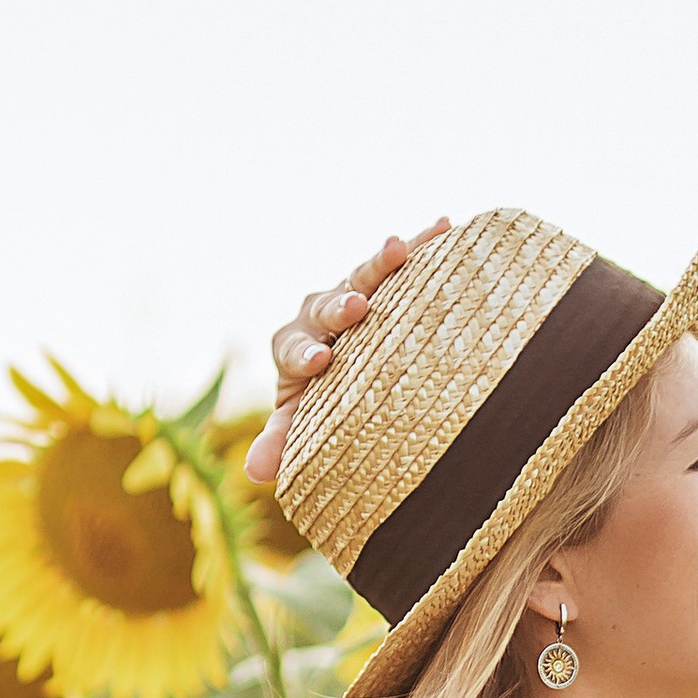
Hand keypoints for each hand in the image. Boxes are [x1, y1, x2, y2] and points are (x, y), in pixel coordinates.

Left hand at [245, 220, 450, 485]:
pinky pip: (406, 260)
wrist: (355, 365)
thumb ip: (283, 441)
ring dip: (382, 261)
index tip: (320, 362)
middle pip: (329, 305)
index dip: (305, 354)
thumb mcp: (303, 422)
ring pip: (365, 275)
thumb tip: (253, 471)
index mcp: (295, 345)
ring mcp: (356, 291)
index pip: (295, 349)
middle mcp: (322, 312)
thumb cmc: (325, 400)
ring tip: (399, 247)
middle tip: (357, 305)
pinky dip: (423, 243)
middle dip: (342, 304)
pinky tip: (444, 227)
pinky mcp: (388, 279)